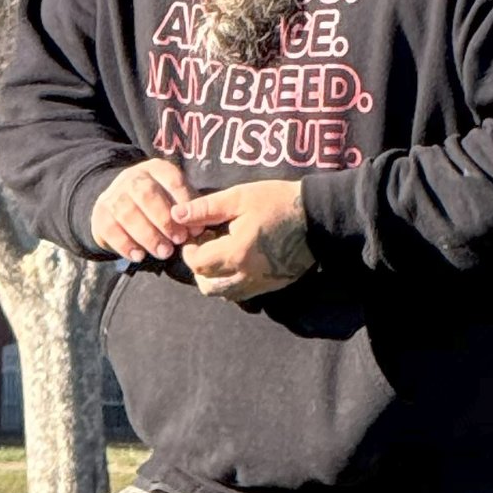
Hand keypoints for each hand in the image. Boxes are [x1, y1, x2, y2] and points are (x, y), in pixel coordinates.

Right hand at [89, 156, 188, 260]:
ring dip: (148, 235)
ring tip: (163, 252)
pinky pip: (111, 229)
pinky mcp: (100, 214)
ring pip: (128, 212)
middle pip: (146, 194)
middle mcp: (132, 177)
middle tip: (178, 240)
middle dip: (164, 220)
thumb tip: (197, 228)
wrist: (118, 208)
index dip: (184, 202)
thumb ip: (188, 211)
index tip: (195, 226)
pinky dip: (126, 244)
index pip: (171, 179)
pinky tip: (139, 256)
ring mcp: (113, 194)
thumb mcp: (174, 200)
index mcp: (156, 169)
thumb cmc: (157, 206)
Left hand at [171, 178, 314, 301]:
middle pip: (206, 285)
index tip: (196, 233)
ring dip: (214, 278)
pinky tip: (237, 261)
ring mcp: (260, 284)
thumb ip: (205, 209)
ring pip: (223, 294)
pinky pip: (241, 294)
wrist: (316, 217)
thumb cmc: (277, 202)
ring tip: (221, 254)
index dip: (190, 249)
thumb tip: (176, 215)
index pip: (197, 263)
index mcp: (236, 253)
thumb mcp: (239, 198)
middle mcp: (246, 276)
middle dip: (199, 266)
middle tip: (206, 244)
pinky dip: (231, 283)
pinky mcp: (270, 287)